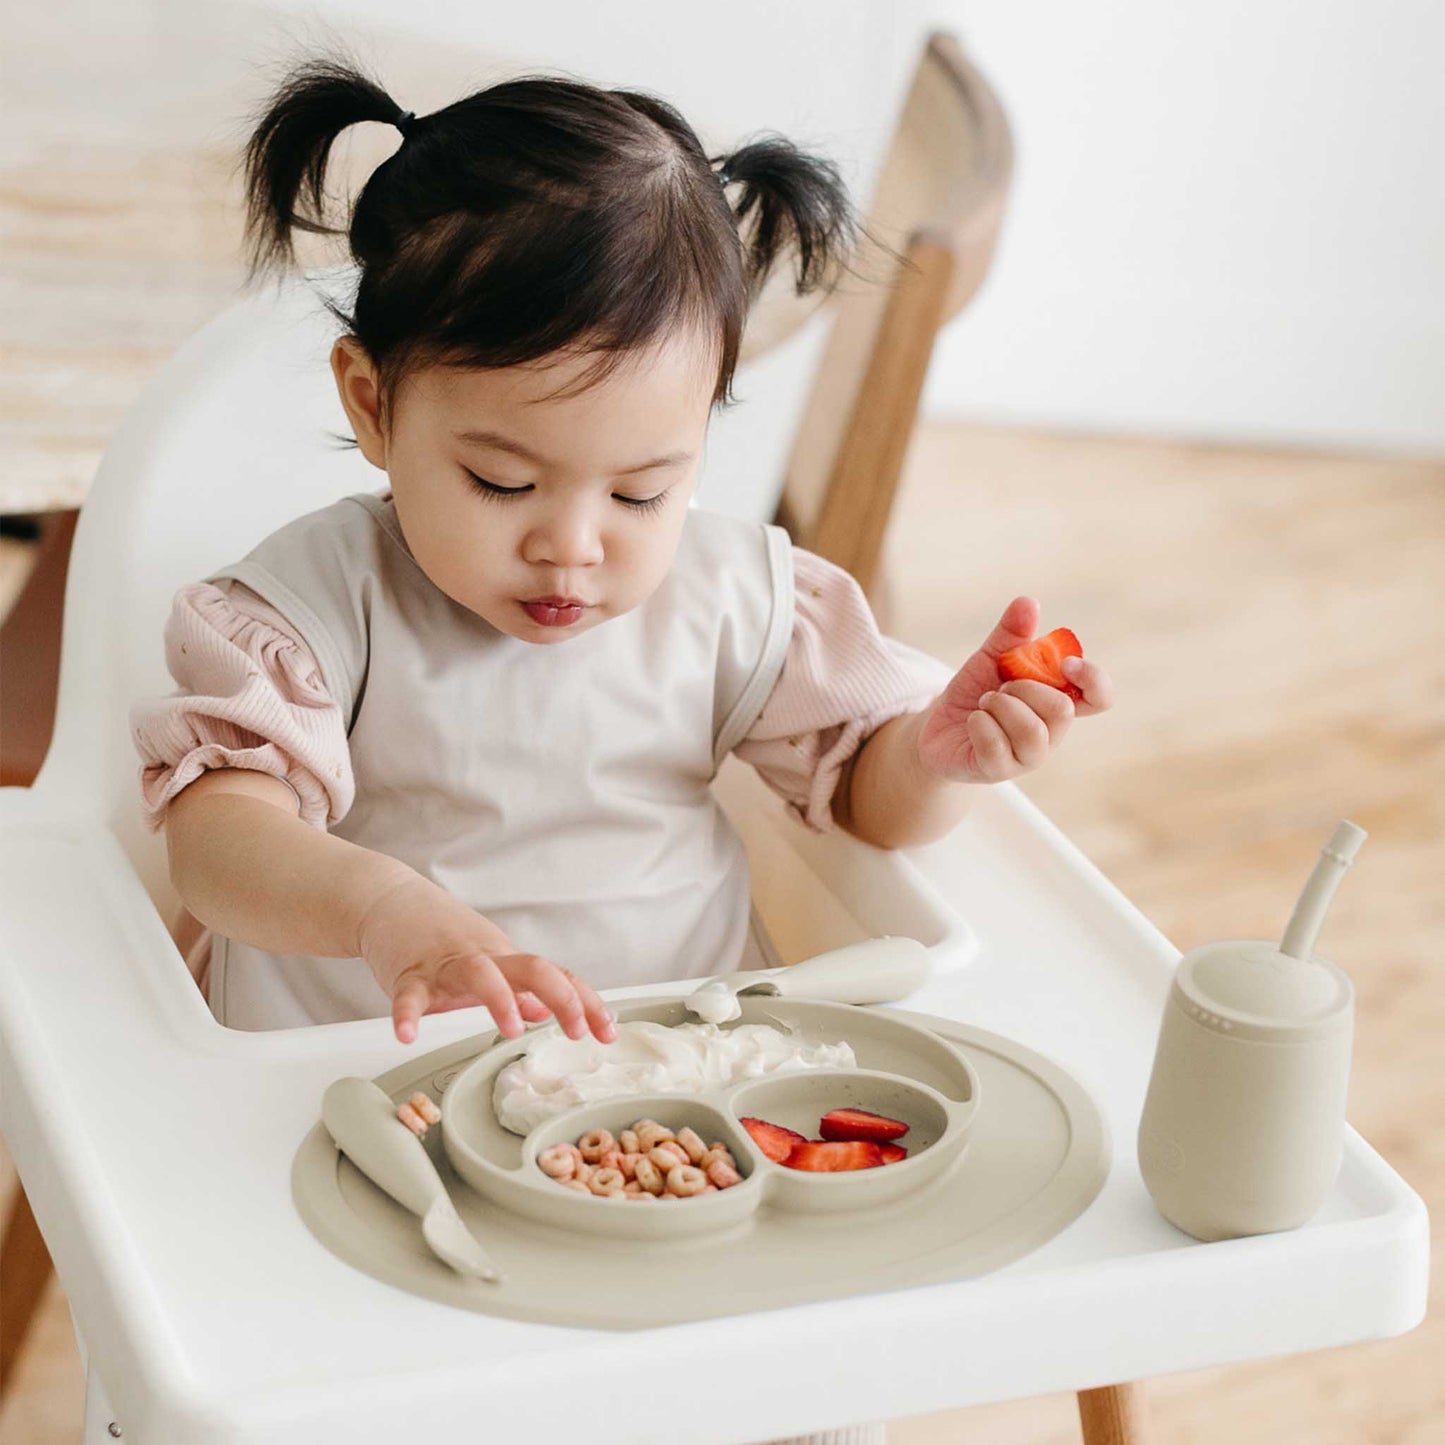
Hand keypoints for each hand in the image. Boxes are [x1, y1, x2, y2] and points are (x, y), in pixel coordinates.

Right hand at [355, 872, 617, 1046]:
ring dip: (500, 1000)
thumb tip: (543, 1009)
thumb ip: (516, 986)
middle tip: (577, 1031)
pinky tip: (408, 1034)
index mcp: (505, 959)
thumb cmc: (441, 934)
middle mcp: (483, 957)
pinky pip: (409, 995)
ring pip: (479, 974)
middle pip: (531, 968)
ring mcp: (445, 964)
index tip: (608, 1030)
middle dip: (562, 997)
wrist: (390, 900)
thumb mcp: (487, 958)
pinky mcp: (408, 973)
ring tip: (513, 1028)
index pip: (557, 977)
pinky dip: (407, 1014)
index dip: (586, 1003)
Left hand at [915, 596, 1113, 783]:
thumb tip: (1028, 602)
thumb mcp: (990, 658)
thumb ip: (1011, 633)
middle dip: (1024, 688)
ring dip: (1000, 706)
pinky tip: (972, 720)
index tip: (1065, 663)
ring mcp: (1026, 757)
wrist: (937, 728)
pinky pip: (996, 745)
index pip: (1099, 698)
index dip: (1092, 680)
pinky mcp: (998, 771)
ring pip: (1032, 730)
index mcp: (1057, 702)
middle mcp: (1050, 734)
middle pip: (1061, 710)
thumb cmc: (974, 694)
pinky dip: (979, 723)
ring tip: (985, 703)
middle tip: (1000, 687)